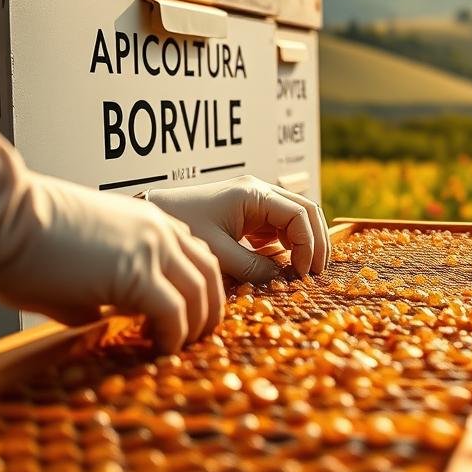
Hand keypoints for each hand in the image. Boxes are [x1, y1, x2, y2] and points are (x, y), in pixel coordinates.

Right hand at [0, 173, 224, 352]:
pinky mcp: (136, 274)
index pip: (193, 255)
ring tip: (180, 347)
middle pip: (208, 272)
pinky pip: (173, 311)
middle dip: (209, 308)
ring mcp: (151, 249)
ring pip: (199, 292)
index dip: (197, 287)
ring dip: (195, 325)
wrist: (6, 216)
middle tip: (198, 336)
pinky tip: (161, 348)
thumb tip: (94, 316)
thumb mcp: (73, 263)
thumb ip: (93, 288)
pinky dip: (173, 334)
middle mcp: (158, 231)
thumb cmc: (26, 238)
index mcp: (147, 222)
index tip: (190, 313)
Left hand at [147, 176, 329, 283]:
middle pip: (306, 211)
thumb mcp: (218, 251)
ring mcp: (257, 202)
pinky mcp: (251, 214)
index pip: (299, 214)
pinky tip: (286, 264)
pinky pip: (281, 226)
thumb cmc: (181, 225)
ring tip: (305, 270)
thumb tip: (281, 279)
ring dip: (306, 242)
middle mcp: (261, 192)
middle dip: (316, 241)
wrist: (154, 212)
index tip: (302, 272)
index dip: (308, 244)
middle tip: (317, 272)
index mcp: (254, 194)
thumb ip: (251, 267)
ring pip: (297, 218)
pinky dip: (290, 244)